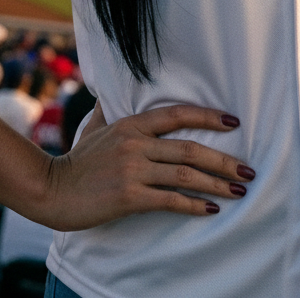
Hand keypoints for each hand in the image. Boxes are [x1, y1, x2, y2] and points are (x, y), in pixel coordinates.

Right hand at [38, 102, 254, 229]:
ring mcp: (132, 170)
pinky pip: (169, 200)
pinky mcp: (128, 197)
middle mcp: (135, 143)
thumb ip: (111, 108)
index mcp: (131, 124)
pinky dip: (194, 205)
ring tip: (239, 190)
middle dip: (224, 160)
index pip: (177, 114)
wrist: (51, 190)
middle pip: (190, 149)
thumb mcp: (95, 126)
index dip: (208, 116)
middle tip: (248, 170)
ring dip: (216, 184)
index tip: (234, 122)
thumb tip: (115, 90)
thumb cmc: (76, 160)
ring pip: (185, 175)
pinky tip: (211, 209)